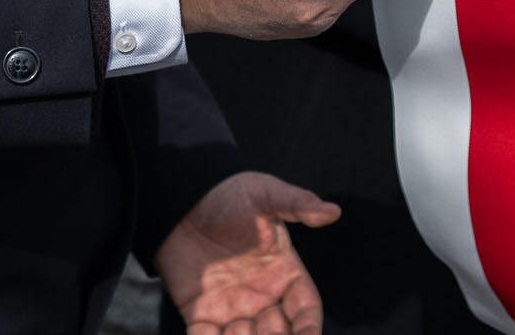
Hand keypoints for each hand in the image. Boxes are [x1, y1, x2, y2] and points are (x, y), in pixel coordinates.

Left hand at [157, 171, 338, 334]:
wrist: (181, 201)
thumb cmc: (229, 195)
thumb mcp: (264, 194)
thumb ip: (297, 204)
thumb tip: (333, 211)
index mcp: (284, 272)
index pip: (305, 307)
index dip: (309, 326)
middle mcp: (262, 297)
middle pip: (279, 332)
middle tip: (259, 325)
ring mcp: (232, 309)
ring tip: (234, 326)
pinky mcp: (201, 316)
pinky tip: (210, 334)